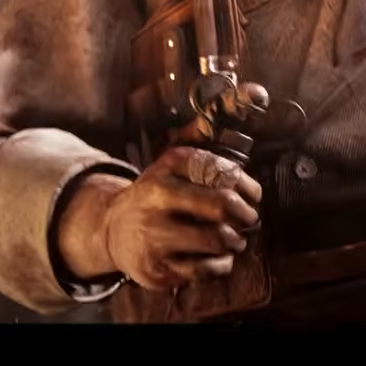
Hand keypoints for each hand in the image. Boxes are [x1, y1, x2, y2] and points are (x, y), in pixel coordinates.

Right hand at [59, 146, 262, 290]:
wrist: (112, 228)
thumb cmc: (154, 195)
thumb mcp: (170, 162)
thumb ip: (202, 135)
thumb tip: (250, 95)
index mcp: (166, 169)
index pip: (221, 172)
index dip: (248, 186)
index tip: (253, 195)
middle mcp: (157, 199)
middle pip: (221, 206)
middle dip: (246, 215)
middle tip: (248, 219)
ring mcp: (155, 236)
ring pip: (217, 240)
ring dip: (235, 241)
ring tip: (234, 239)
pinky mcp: (157, 268)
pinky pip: (206, 270)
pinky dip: (222, 265)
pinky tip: (219, 257)